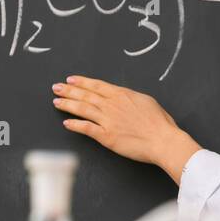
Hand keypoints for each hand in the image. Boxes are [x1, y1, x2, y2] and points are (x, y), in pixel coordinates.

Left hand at [52, 76, 201, 182]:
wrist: (163, 140)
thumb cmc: (160, 123)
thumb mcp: (146, 101)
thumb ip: (130, 98)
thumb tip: (123, 97)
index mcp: (122, 95)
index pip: (96, 86)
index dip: (82, 82)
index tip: (71, 80)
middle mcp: (112, 105)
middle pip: (85, 95)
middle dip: (68, 91)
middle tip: (56, 88)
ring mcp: (108, 120)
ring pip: (82, 109)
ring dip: (67, 105)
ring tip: (57, 102)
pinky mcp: (106, 136)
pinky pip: (86, 128)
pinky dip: (75, 125)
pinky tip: (66, 123)